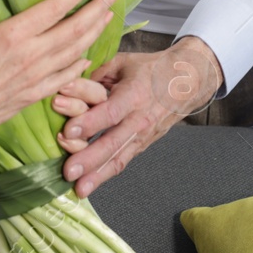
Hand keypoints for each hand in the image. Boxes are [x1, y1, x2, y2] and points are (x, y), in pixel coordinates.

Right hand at [0, 0, 118, 143]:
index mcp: (11, 36)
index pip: (53, 9)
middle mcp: (30, 55)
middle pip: (74, 30)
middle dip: (96, 10)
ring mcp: (36, 77)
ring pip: (75, 52)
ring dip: (95, 33)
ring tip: (108, 17)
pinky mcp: (35, 94)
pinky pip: (66, 77)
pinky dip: (80, 64)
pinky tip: (88, 57)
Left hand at [60, 36, 223, 197]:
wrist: (186, 83)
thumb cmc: (149, 70)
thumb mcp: (123, 62)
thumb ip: (95, 73)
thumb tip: (66, 85)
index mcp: (134, 94)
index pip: (111, 111)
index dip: (90, 122)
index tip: (67, 131)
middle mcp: (139, 119)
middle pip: (113, 142)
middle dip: (90, 159)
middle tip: (68, 171)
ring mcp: (142, 136)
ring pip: (118, 159)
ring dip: (97, 176)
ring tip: (78, 189)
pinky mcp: (141, 146)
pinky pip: (122, 162)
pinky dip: (104, 176)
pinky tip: (88, 187)